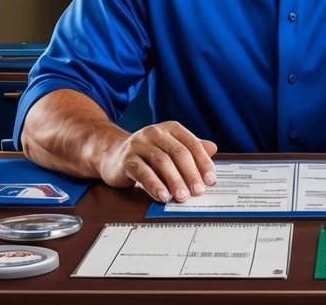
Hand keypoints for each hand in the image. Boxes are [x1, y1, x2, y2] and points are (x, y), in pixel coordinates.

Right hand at [99, 121, 217, 202]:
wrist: (112, 154)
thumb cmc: (146, 154)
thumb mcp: (169, 148)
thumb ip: (190, 149)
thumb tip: (213, 149)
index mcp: (170, 129)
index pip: (191, 144)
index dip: (203, 162)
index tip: (211, 179)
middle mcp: (155, 132)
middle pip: (178, 152)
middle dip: (190, 173)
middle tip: (198, 190)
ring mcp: (139, 144)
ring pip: (161, 162)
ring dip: (174, 181)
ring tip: (182, 196)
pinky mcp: (127, 159)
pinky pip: (142, 172)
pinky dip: (154, 185)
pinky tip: (162, 196)